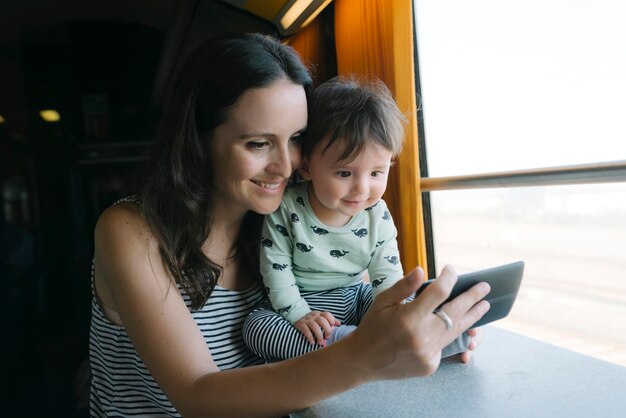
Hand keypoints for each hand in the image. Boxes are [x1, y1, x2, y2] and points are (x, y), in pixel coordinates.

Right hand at [294, 311, 340, 344]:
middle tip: (327, 337)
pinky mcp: (300, 325)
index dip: (331, 320)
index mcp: (319, 314)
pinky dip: (310, 337)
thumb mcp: (319, 317)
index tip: (333, 327)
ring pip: (314, 326)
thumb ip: (329, 320)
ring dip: (319, 335)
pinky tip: (312, 342)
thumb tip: (339, 323)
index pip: (327, 314)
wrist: (296, 315)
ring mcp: (306, 320)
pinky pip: (306, 330)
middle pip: (322, 320)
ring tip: (321, 343)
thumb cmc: (311, 319)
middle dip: (326, 329)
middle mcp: (313, 316)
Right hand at [348, 265, 490, 380]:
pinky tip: (456, 324)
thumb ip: (404, 286)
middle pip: (455, 313)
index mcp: (408, 318)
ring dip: (472, 317)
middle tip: (485, 287)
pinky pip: (445, 345)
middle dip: (472, 298)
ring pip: (456, 331)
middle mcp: (422, 337)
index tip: (451, 269)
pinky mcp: (430, 365)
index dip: (449, 279)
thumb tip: (422, 270)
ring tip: (484, 305)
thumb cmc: (372, 326)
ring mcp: (428, 354)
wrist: (363, 360)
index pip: (439, 293)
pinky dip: (450, 333)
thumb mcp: (382, 301)